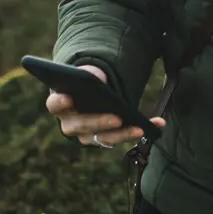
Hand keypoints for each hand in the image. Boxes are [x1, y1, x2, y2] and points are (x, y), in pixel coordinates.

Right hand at [45, 64, 165, 146]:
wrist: (90, 94)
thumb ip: (90, 76)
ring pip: (103, 138)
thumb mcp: (86, 74)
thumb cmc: (84, 83)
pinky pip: (121, 137)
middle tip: (117, 118)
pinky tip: (157, 123)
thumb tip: (101, 82)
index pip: (55, 104)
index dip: (60, 102)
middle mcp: (70, 124)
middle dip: (100, 122)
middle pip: (82, 126)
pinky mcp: (104, 139)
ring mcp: (86, 135)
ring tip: (140, 128)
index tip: (69, 97)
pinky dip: (139, 129)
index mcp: (59, 104)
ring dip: (123, 134)